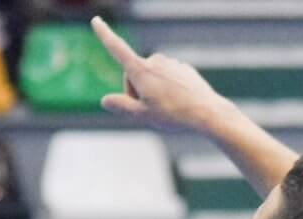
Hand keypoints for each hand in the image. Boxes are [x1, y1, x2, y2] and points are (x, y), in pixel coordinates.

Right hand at [91, 16, 229, 133]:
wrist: (206, 112)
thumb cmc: (173, 114)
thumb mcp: (142, 115)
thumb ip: (121, 106)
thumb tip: (105, 101)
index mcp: (140, 70)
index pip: (117, 49)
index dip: (104, 35)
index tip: (96, 20)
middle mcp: (155, 61)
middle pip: (135, 74)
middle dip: (136, 89)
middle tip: (148, 110)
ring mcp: (170, 63)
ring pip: (152, 76)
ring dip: (152, 89)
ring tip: (166, 107)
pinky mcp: (182, 68)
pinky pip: (168, 78)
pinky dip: (167, 88)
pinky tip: (178, 102)